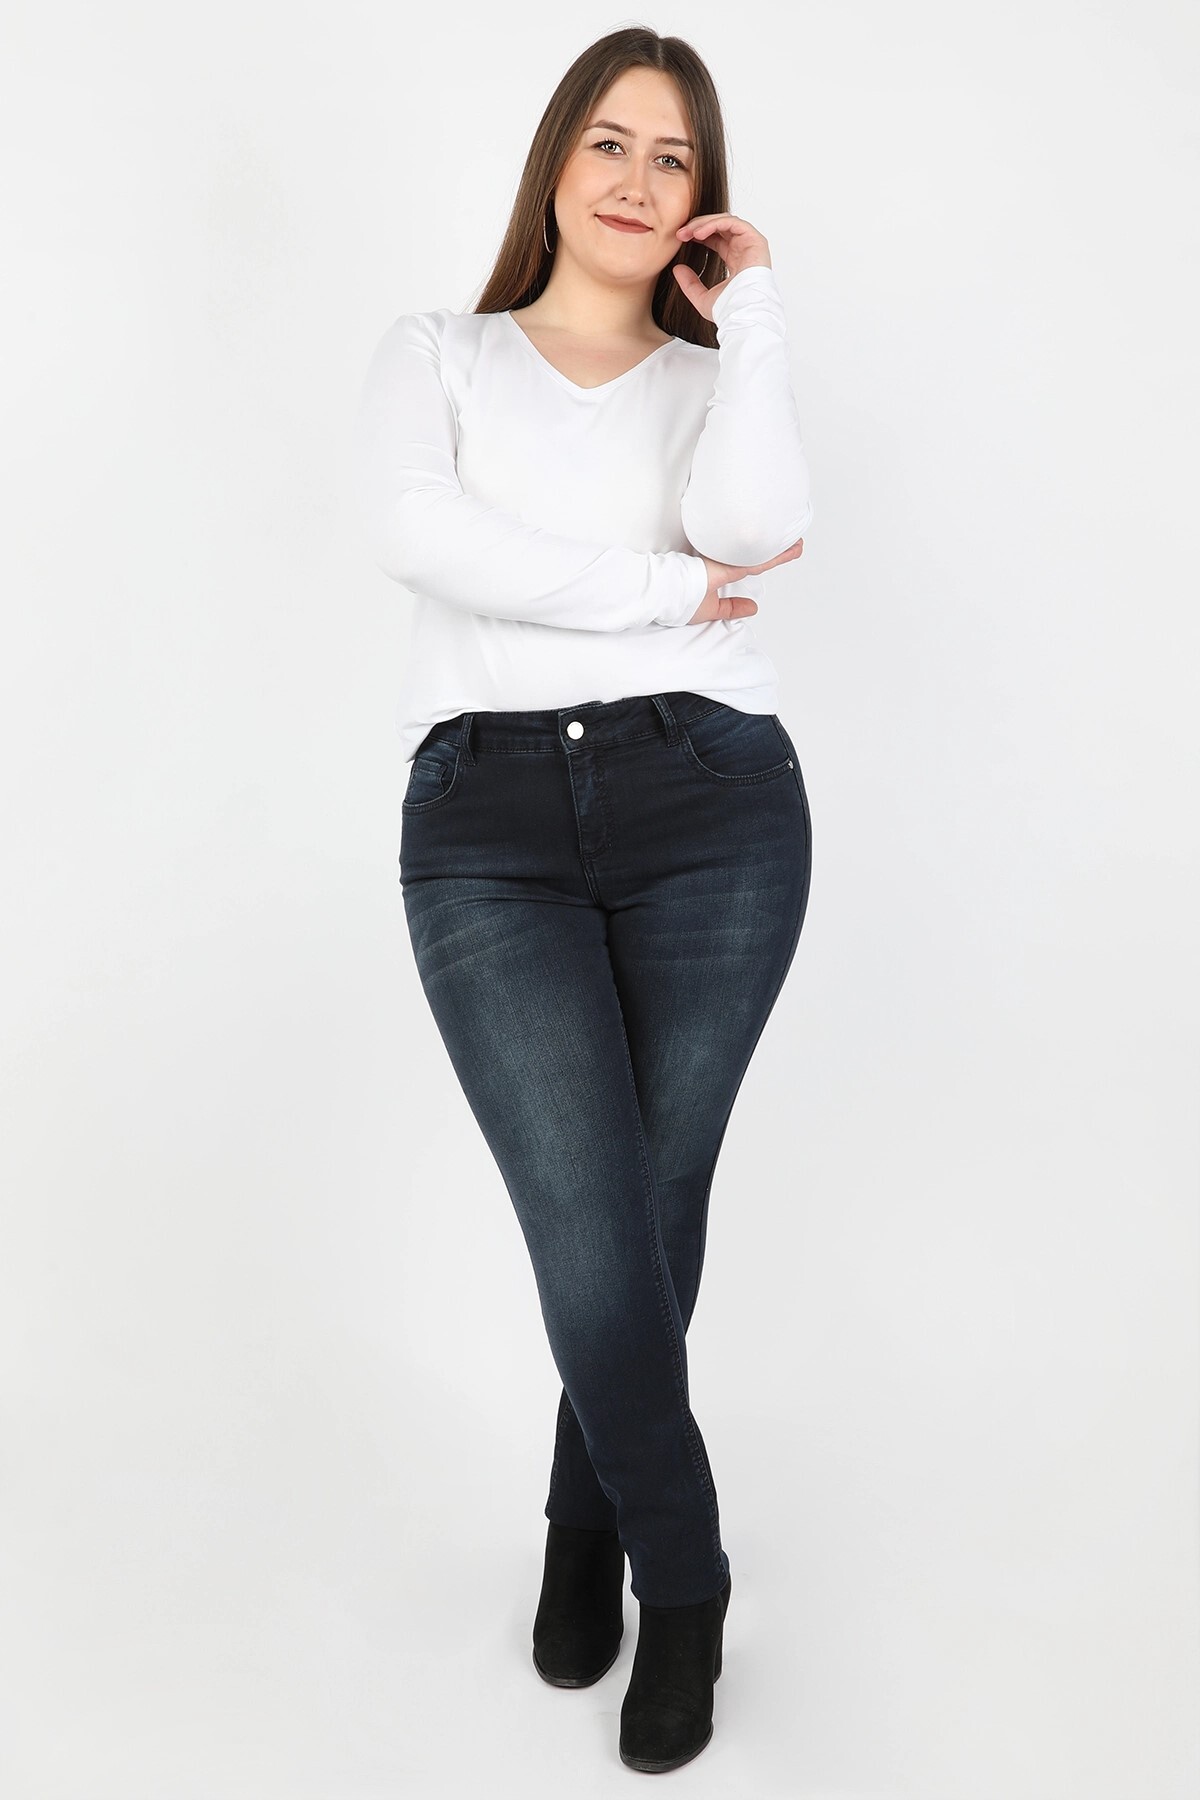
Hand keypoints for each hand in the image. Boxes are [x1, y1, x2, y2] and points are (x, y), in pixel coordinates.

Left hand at [671, 213, 770, 320]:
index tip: (681, 238)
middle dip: (698, 226)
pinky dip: (714, 223)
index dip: (698, 234)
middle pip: (719, 226)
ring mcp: (750, 244)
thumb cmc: (728, 309)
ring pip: (725, 221)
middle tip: (680, 233)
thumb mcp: (701, 297)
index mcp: (735, 261)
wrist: (742, 312)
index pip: (716, 239)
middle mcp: (743, 250)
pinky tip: (699, 233)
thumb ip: (689, 284)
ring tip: (687, 232)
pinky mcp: (755, 239)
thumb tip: (676, 268)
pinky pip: (732, 222)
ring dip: (704, 223)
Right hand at [685, 536, 804, 623]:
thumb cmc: (680, 600)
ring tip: (799, 544)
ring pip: (760, 555)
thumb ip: (732, 608)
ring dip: (782, 551)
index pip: (751, 565)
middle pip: (758, 556)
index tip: (782, 553)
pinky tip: (792, 550)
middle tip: (797, 544)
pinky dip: (777, 556)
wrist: (664, 592)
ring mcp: (726, 561)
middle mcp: (726, 563)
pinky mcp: (727, 564)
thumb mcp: (713, 609)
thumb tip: (754, 609)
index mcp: (723, 572)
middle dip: (779, 551)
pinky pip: (758, 561)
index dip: (767, 559)